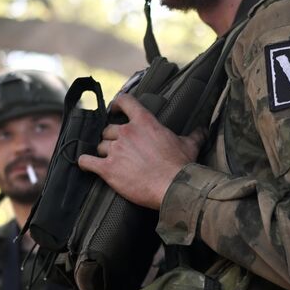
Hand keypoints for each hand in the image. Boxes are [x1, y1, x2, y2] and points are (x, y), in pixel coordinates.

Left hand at [77, 95, 205, 208]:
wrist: (173, 187)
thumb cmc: (181, 166)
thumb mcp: (189, 145)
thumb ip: (194, 135)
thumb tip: (204, 130)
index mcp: (145, 122)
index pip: (125, 102)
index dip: (117, 103)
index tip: (114, 108)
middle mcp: (127, 132)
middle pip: (109, 129)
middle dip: (112, 138)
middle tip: (119, 147)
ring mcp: (116, 150)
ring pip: (101, 146)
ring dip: (104, 152)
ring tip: (110, 160)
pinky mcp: (108, 169)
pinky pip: (88, 162)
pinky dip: (85, 163)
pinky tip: (85, 164)